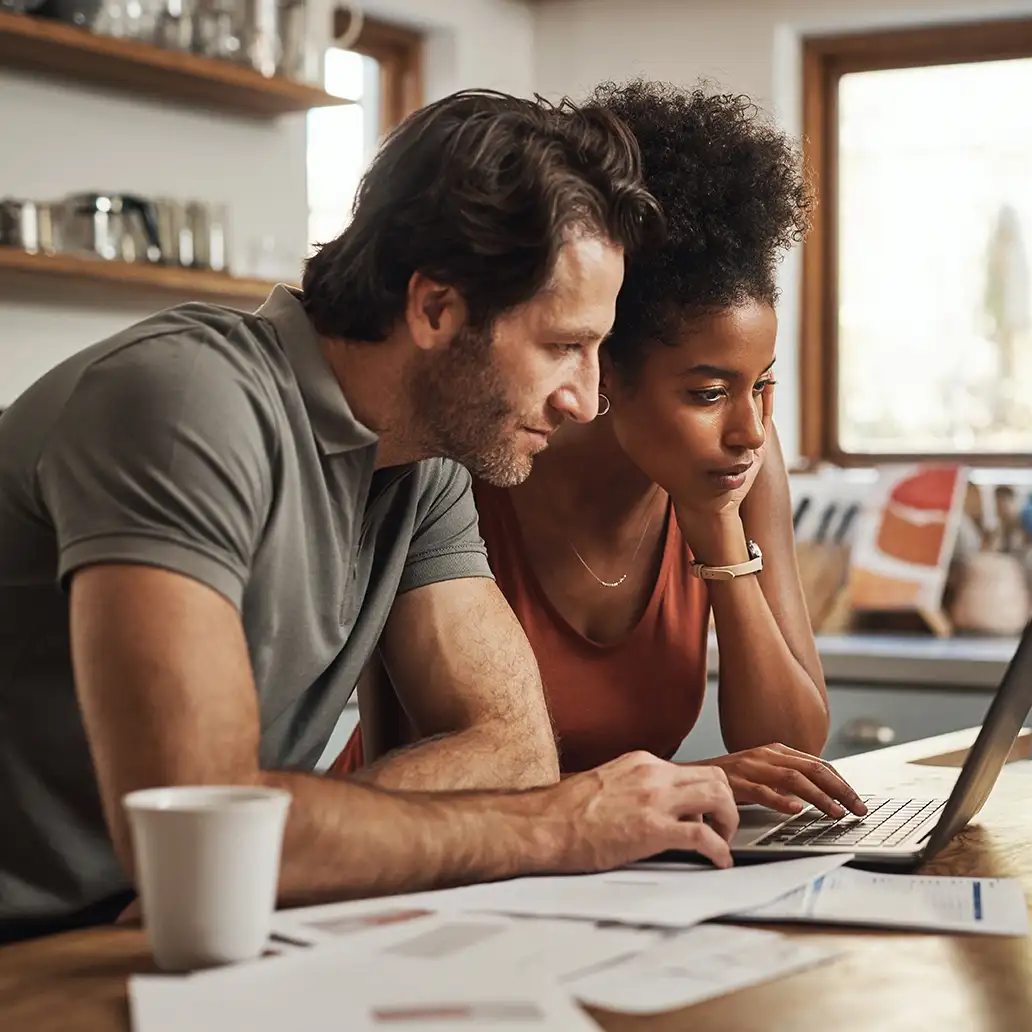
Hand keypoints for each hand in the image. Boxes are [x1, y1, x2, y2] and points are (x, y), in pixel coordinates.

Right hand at [550, 752, 738, 870]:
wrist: (545, 824)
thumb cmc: (567, 811)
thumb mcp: (609, 783)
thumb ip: (637, 788)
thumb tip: (656, 806)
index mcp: (641, 762)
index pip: (693, 770)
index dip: (707, 794)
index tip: (706, 814)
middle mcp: (653, 774)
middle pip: (715, 777)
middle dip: (727, 804)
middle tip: (722, 827)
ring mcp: (654, 800)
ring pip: (718, 797)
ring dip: (729, 822)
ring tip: (722, 842)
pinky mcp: (652, 829)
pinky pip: (703, 836)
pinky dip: (719, 851)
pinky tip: (719, 862)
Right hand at [691, 744, 866, 817]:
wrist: (693, 776)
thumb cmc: (731, 778)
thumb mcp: (763, 772)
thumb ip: (787, 778)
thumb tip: (821, 794)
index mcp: (777, 751)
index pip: (819, 764)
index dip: (842, 782)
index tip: (858, 801)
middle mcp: (767, 755)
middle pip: (813, 769)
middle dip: (840, 790)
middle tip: (858, 809)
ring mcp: (752, 767)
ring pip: (794, 779)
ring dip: (819, 798)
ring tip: (835, 813)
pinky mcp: (736, 782)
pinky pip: (763, 791)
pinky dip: (781, 800)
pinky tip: (796, 811)